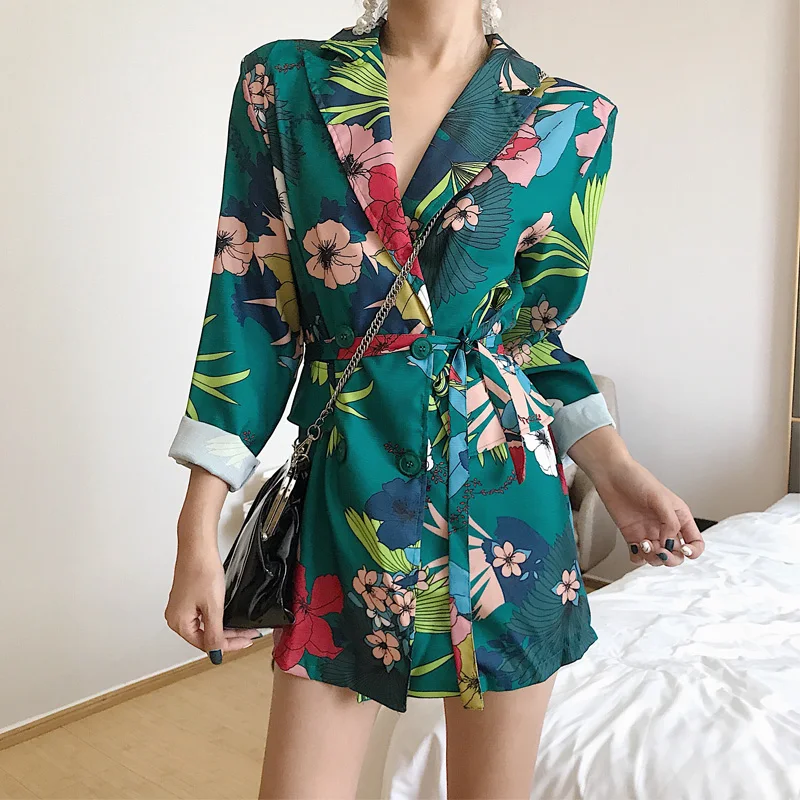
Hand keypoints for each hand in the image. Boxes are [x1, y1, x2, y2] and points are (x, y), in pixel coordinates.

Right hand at [164, 535, 260, 661]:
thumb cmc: (201, 570)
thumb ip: (214, 633)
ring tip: (242, 627)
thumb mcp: (213, 607)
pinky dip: (218, 618)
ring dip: (225, 628)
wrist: (198, 546)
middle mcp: (176, 617)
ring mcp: (181, 607)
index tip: (246, 641)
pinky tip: (229, 616)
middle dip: (229, 637)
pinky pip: (203, 615)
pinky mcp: (187, 597)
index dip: (229, 645)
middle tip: (248, 634)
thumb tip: (215, 654)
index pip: (206, 644)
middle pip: (205, 637)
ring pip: (205, 626)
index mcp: (179, 623)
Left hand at [593, 457, 705, 566]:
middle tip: (661, 551)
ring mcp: (649, 533)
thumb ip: (670, 522)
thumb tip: (669, 543)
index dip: (693, 551)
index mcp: (678, 517)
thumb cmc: (637, 479)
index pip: (695, 542)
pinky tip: (635, 547)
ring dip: (653, 557)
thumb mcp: (660, 498)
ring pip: (658, 558)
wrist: (611, 475)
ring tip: (644, 544)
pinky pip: (638, 556)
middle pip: (676, 554)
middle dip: (671, 558)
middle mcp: (665, 527)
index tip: (683, 549)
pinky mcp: (632, 536)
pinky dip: (638, 558)